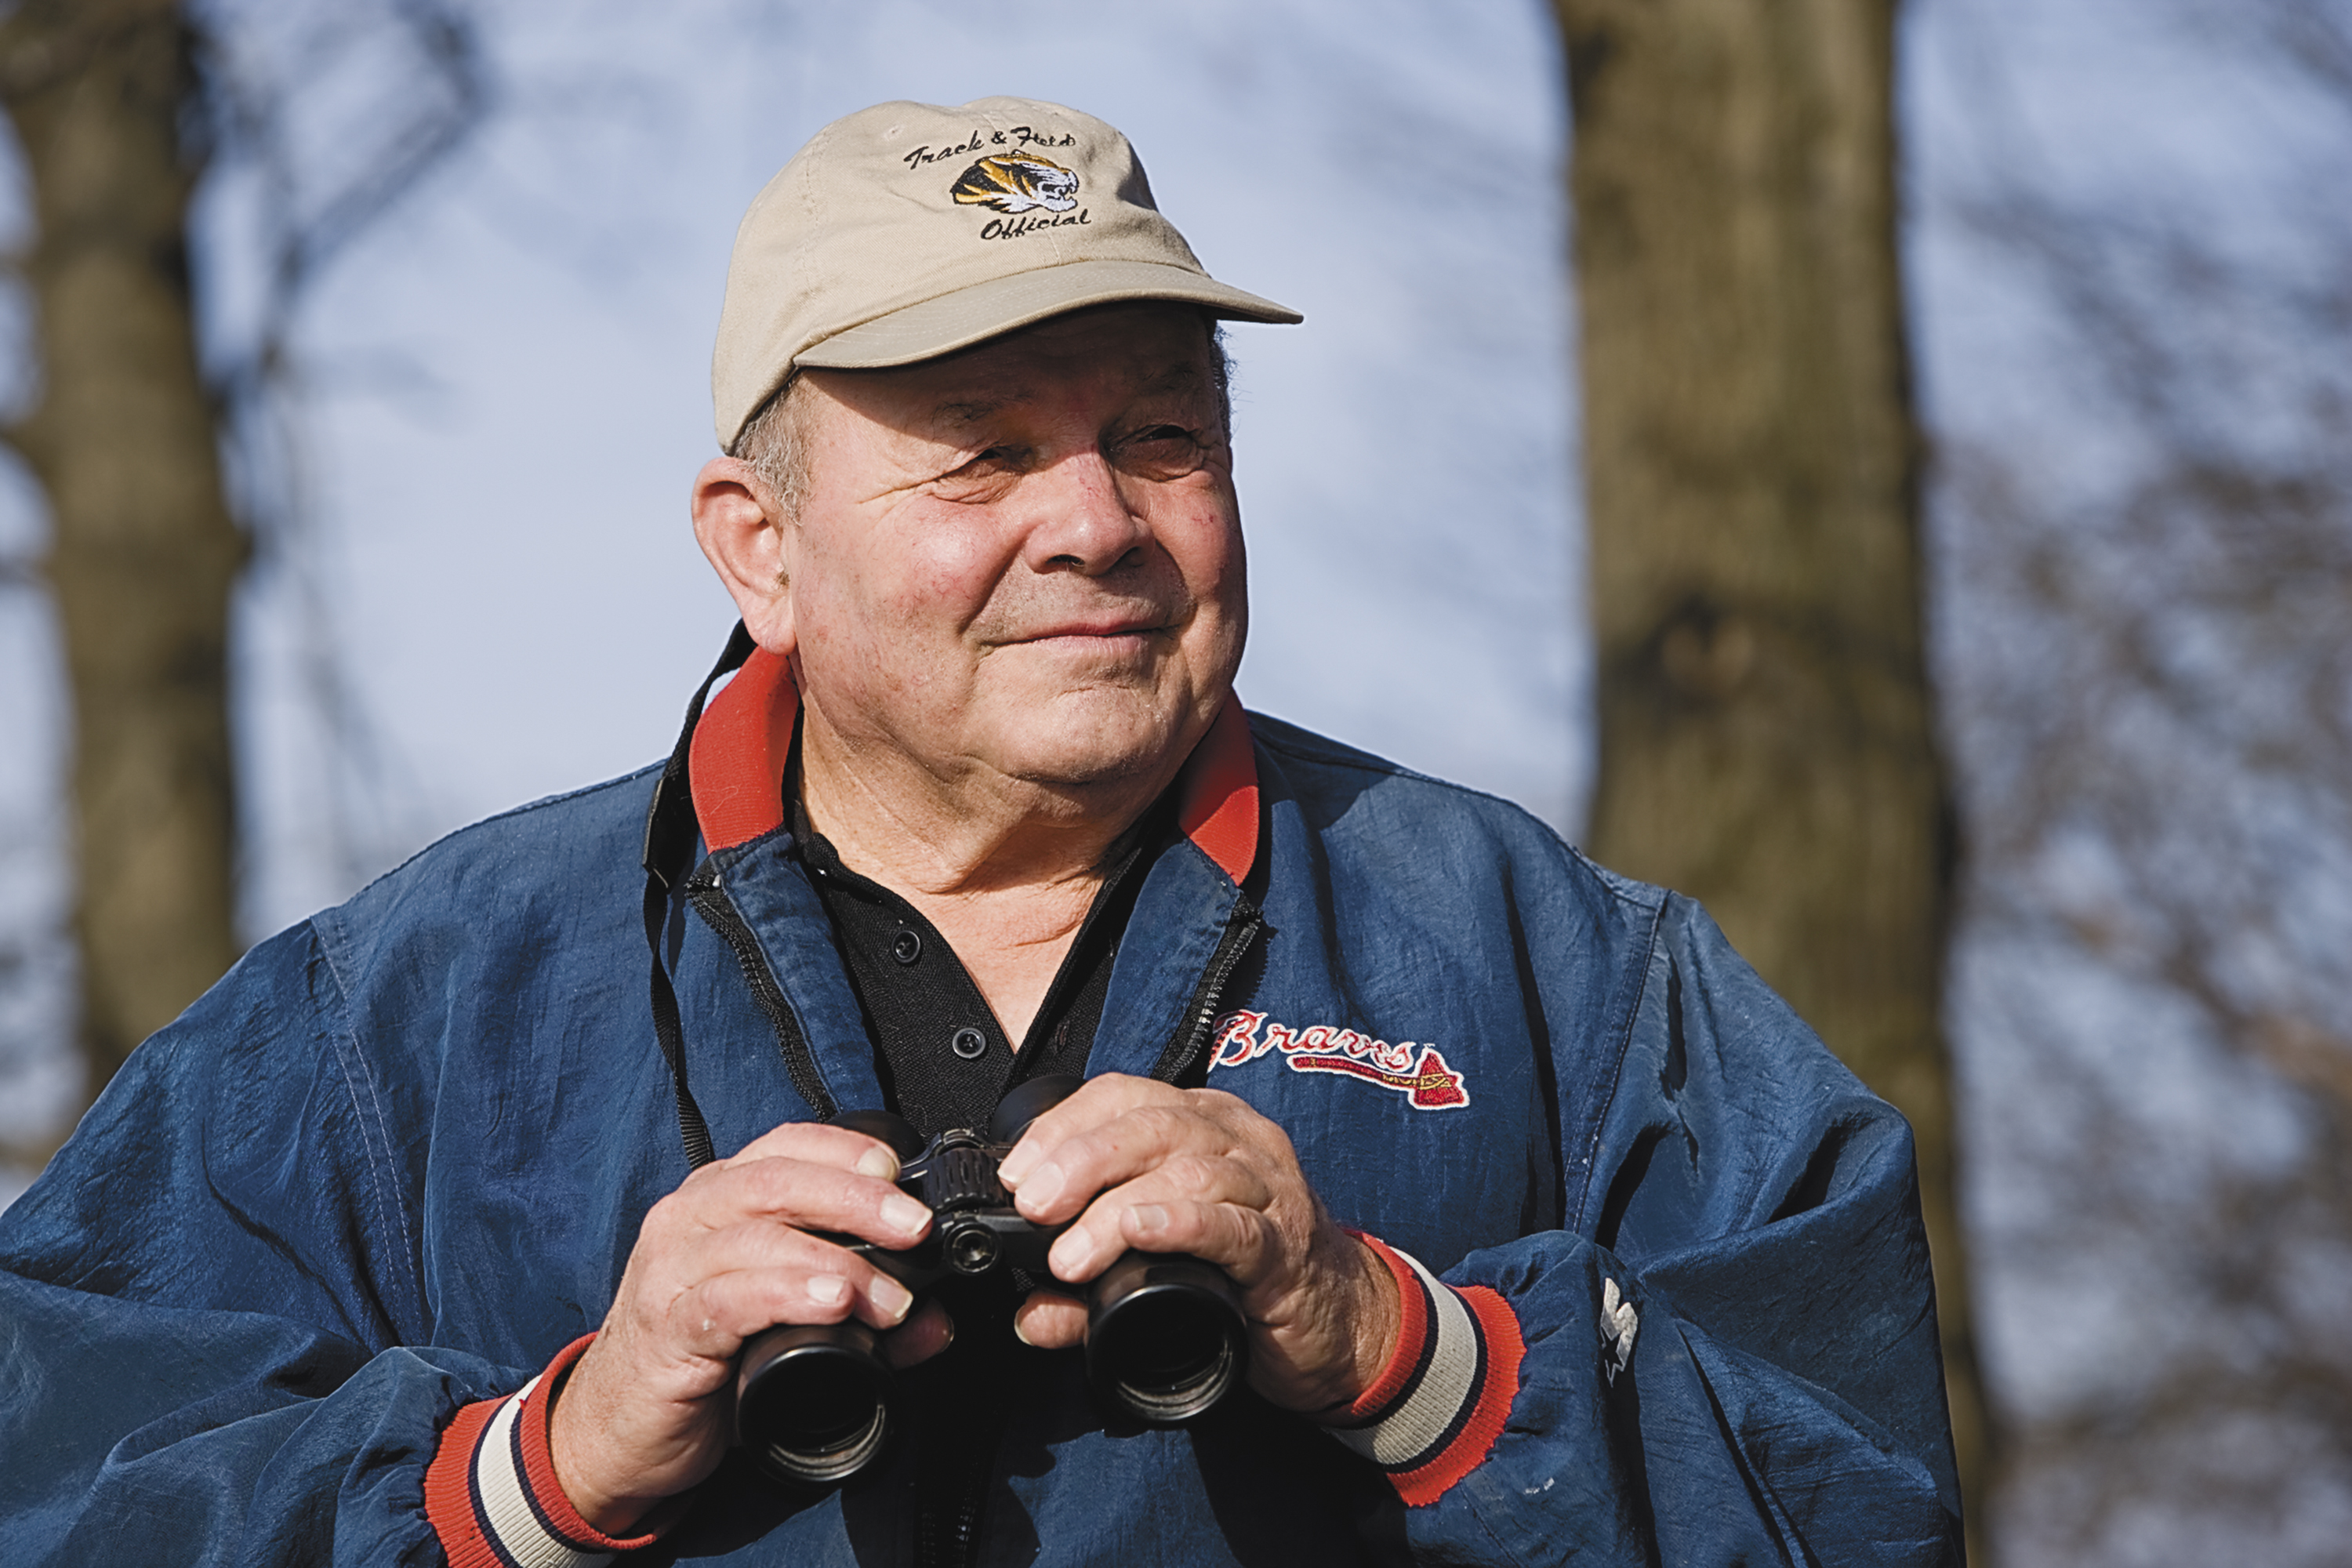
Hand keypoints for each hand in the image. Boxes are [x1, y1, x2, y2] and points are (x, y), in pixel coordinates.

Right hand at [548, 1123, 954, 1532]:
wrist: (617, 1430)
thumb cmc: (703, 1360)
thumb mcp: (787, 1327)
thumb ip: (863, 1319)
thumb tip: (935, 1322)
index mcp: (720, 1199)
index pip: (786, 1145)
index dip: (846, 1151)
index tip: (901, 1172)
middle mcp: (690, 1218)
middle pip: (777, 1181)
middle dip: (856, 1198)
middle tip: (916, 1228)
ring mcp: (671, 1270)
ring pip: (756, 1235)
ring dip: (835, 1259)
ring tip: (890, 1294)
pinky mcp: (664, 1327)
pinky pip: (726, 1299)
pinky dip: (785, 1295)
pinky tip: (829, 1304)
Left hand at [993, 1075, 1399, 1415]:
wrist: (1342, 1328)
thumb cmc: (1247, 1280)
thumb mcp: (1156, 1274)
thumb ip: (1087, 1294)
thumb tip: (1027, 1315)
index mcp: (1202, 1126)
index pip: (1125, 1096)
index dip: (1064, 1126)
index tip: (1016, 1173)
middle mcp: (1236, 1143)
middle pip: (1152, 1124)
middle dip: (1081, 1159)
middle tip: (1033, 1206)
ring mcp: (1267, 1190)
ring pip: (1187, 1170)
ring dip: (1115, 1210)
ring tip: (1069, 1255)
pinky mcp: (1287, 1246)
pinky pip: (1234, 1224)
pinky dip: (1180, 1224)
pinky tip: (1140, 1234)